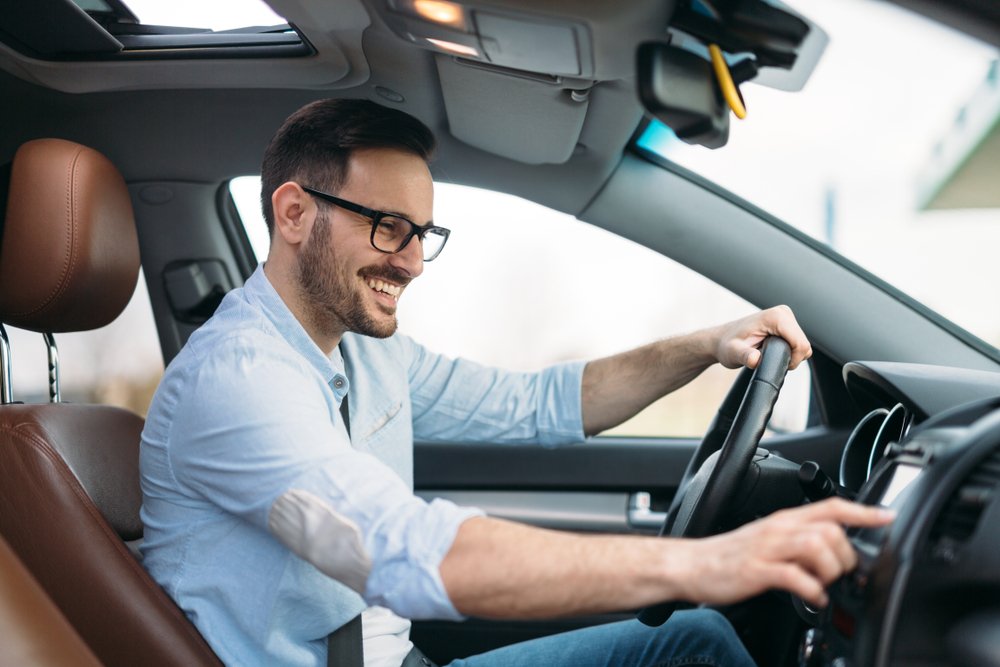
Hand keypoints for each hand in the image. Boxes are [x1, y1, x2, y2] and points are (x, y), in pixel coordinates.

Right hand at [671, 498, 893, 607]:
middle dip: (847, 555)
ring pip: (817, 546)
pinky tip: (812, 598)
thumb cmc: (728, 556)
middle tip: (839, 574)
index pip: (831, 506)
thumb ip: (798, 542)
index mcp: (783, 519)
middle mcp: (777, 529)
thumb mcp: (768, 541)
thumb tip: (831, 552)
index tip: (887, 516)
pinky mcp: (756, 570)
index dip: (863, 511)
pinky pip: (796, 576)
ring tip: (823, 585)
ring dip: (831, 571)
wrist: (690, 564)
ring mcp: (766, 549)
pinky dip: (812, 590)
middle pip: (831, 529)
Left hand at [711, 305, 811, 369]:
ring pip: (802, 344)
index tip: (776, 365)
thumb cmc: (727, 345)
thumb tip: (755, 359)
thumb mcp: (733, 353)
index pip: (800, 343)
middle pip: (803, 344)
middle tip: (767, 359)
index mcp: (775, 317)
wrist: (722, 339)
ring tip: (767, 353)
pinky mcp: (787, 322)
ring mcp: (786, 316)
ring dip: (789, 354)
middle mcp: (783, 313)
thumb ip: (745, 356)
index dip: (793, 360)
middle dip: (790, 357)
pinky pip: (798, 342)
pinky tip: (772, 349)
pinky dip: (789, 350)